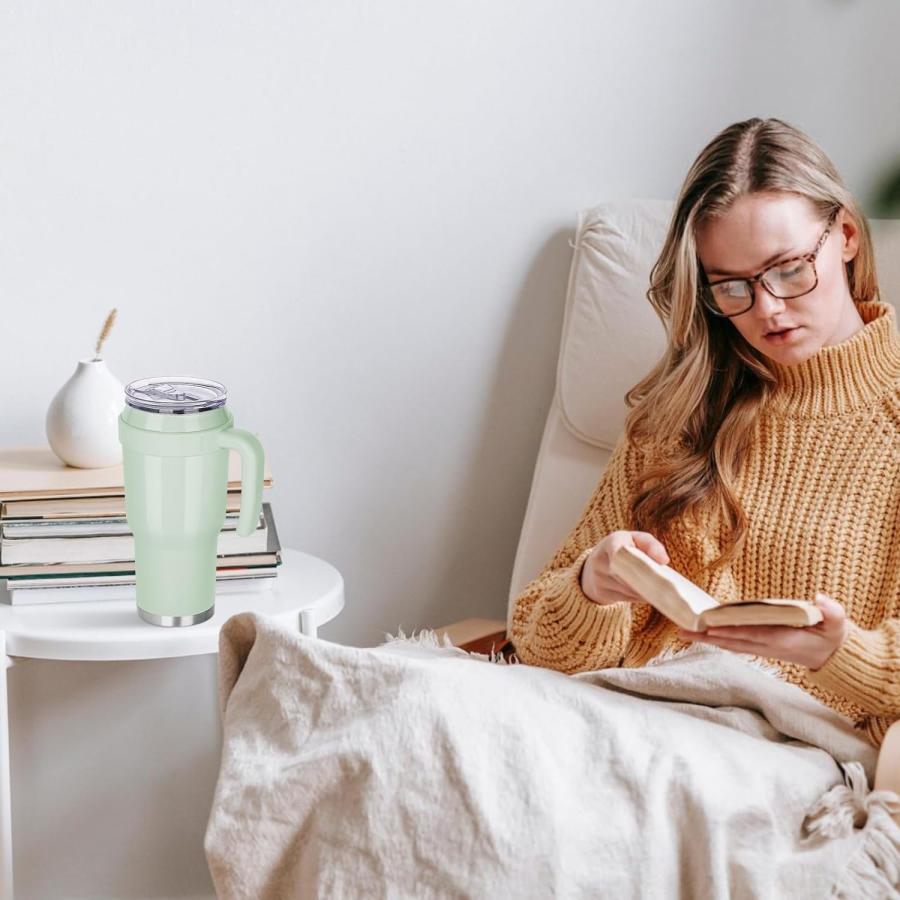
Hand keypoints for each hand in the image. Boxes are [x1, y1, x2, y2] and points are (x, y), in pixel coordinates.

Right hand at [581, 530, 669, 605]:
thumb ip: (650, 544)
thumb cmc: (622, 549)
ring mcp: (599, 578)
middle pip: (630, 573)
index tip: (660, 564)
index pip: (621, 551)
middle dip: (649, 578)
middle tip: (667, 582)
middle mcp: (600, 560)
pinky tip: (647, 594)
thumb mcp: (634, 539)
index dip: (638, 560)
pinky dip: (639, 597)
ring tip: (661, 588)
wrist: (593, 566)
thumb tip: (664, 560)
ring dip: (646, 590)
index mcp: (611, 543)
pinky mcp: (601, 593)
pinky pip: (626, 598)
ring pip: (630, 589)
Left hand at [676, 592, 848, 670]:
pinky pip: (734, 642)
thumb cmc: (833, 636)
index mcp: (783, 640)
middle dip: (707, 636)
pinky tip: (702, 633)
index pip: (752, 634)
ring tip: (683, 632)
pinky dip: (717, 638)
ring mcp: (762, 647)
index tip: (712, 626)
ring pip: (729, 643)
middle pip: (732, 641)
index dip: (731, 630)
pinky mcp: (760, 645)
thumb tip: (819, 599)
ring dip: (706, 638)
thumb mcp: (838, 624)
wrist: (833, 656)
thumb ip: (832, 612)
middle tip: (681, 630)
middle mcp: (768, 646)